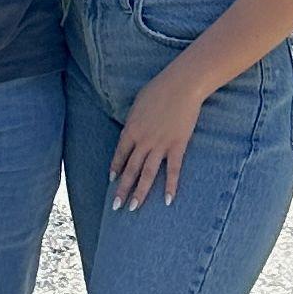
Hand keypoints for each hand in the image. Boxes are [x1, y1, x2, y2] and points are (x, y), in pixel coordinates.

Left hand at [111, 65, 205, 209]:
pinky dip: (170, 186)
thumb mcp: (138, 104)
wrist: (180, 85)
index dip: (116, 168)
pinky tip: (166, 200)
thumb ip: (134, 120)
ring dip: (140, 192)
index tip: (112, 181)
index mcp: (131, 128)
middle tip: (116, 206)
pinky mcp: (177, 146)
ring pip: (147, 173)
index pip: (120, 153)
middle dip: (123, 189)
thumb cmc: (158, 89)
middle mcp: (143, 140)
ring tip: (134, 208)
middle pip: (130, 168)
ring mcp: (160, 144)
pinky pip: (173, 170)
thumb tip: (131, 130)